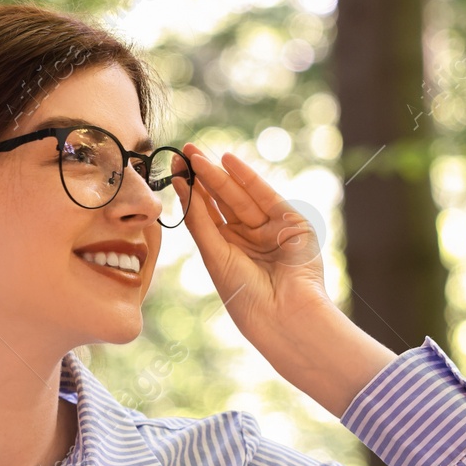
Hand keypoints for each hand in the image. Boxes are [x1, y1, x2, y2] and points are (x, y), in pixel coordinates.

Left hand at [172, 142, 335, 345]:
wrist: (284, 314)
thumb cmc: (246, 296)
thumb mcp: (215, 256)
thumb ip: (200, 220)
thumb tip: (181, 186)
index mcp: (228, 250)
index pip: (206, 214)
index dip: (190, 191)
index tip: (173, 168)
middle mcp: (249, 238)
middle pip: (222, 200)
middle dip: (203, 176)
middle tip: (184, 152)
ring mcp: (270, 228)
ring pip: (240, 197)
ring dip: (219, 175)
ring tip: (197, 155)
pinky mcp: (291, 222)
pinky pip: (266, 195)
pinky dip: (248, 178)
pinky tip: (228, 162)